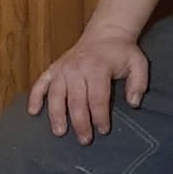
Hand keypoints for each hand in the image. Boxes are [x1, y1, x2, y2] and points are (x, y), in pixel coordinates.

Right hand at [28, 30, 149, 144]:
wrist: (106, 33)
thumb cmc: (122, 52)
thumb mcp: (138, 63)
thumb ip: (139, 84)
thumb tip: (133, 103)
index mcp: (98, 68)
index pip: (98, 98)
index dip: (100, 116)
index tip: (103, 130)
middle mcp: (77, 68)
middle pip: (76, 101)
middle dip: (80, 123)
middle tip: (84, 140)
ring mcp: (63, 68)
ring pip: (56, 95)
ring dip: (57, 115)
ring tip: (60, 132)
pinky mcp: (53, 68)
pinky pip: (40, 84)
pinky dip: (34, 97)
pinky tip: (33, 112)